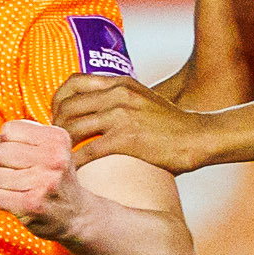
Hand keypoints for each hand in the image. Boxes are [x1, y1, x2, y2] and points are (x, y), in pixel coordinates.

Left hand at [0, 120, 88, 239]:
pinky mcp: (33, 205)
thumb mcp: (40, 150)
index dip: (7, 142)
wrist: (75, 215)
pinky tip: (20, 202)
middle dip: (2, 164)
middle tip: (21, 174)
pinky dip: (2, 200)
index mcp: (57, 138)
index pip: (8, 129)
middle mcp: (55, 158)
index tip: (21, 155)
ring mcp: (45, 182)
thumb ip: (7, 142)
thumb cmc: (50, 177)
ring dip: (2, 184)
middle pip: (0, 151)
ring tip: (23, 189)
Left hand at [53, 71, 208, 174]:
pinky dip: (75, 163)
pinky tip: (73, 172)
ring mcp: (121, 115)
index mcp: (120, 83)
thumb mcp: (143, 99)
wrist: (198, 137)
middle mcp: (117, 94)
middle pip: (67, 106)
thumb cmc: (170, 125)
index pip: (73, 82)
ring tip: (60, 159)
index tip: (57, 118)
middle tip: (55, 144)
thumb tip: (94, 110)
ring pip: (73, 127)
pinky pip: (88, 151)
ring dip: (62, 145)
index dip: (58, 101)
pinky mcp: (126, 138)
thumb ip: (119, 99)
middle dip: (55, 126)